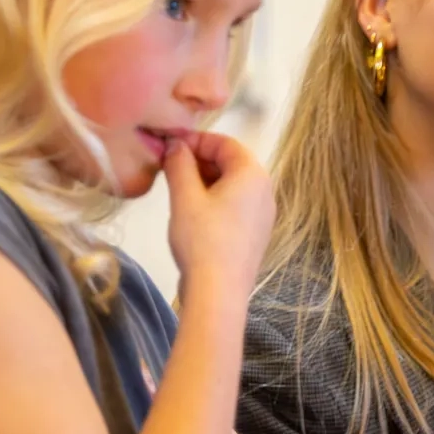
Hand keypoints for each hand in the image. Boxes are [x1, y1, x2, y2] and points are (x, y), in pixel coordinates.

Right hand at [162, 129, 273, 294]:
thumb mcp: (184, 196)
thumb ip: (179, 164)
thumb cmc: (202, 239)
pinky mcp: (255, 234)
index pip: (224, 143)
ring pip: (231, 185)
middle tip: (169, 169)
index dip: (195, 140)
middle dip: (199, 161)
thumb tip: (176, 145)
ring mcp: (263, 214)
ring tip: (176, 191)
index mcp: (252, 174)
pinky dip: (213, 201)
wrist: (218, 292)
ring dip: (204, 181)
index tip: (169, 146)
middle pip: (231, 163)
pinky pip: (235, 205)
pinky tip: (192, 214)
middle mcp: (264, 190)